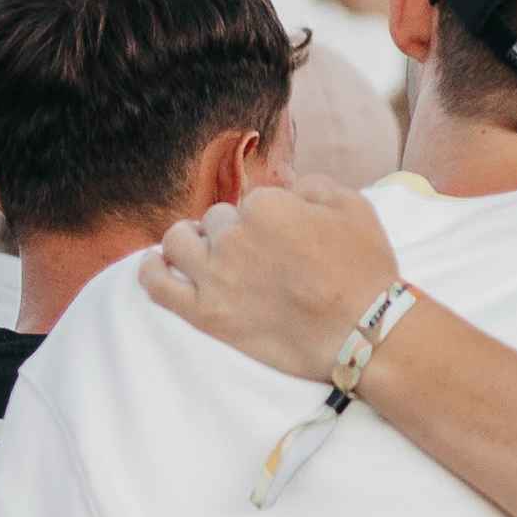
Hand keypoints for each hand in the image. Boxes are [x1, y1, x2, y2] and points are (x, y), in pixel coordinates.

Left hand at [142, 177, 404, 379]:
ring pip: (178, 242)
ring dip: (189, 242)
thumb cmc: (364, 270)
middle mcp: (233, 236)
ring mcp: (215, 276)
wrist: (366, 333)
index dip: (268, 217)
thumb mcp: (354, 206)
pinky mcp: (206, 314)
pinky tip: (156, 263)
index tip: (284, 238)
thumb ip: (312, 184)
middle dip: (234, 232)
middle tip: (258, 256)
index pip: (251, 200)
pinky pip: (158, 286)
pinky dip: (151, 270)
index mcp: (266, 204)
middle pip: (216, 221)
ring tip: (205, 252)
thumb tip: (287, 183)